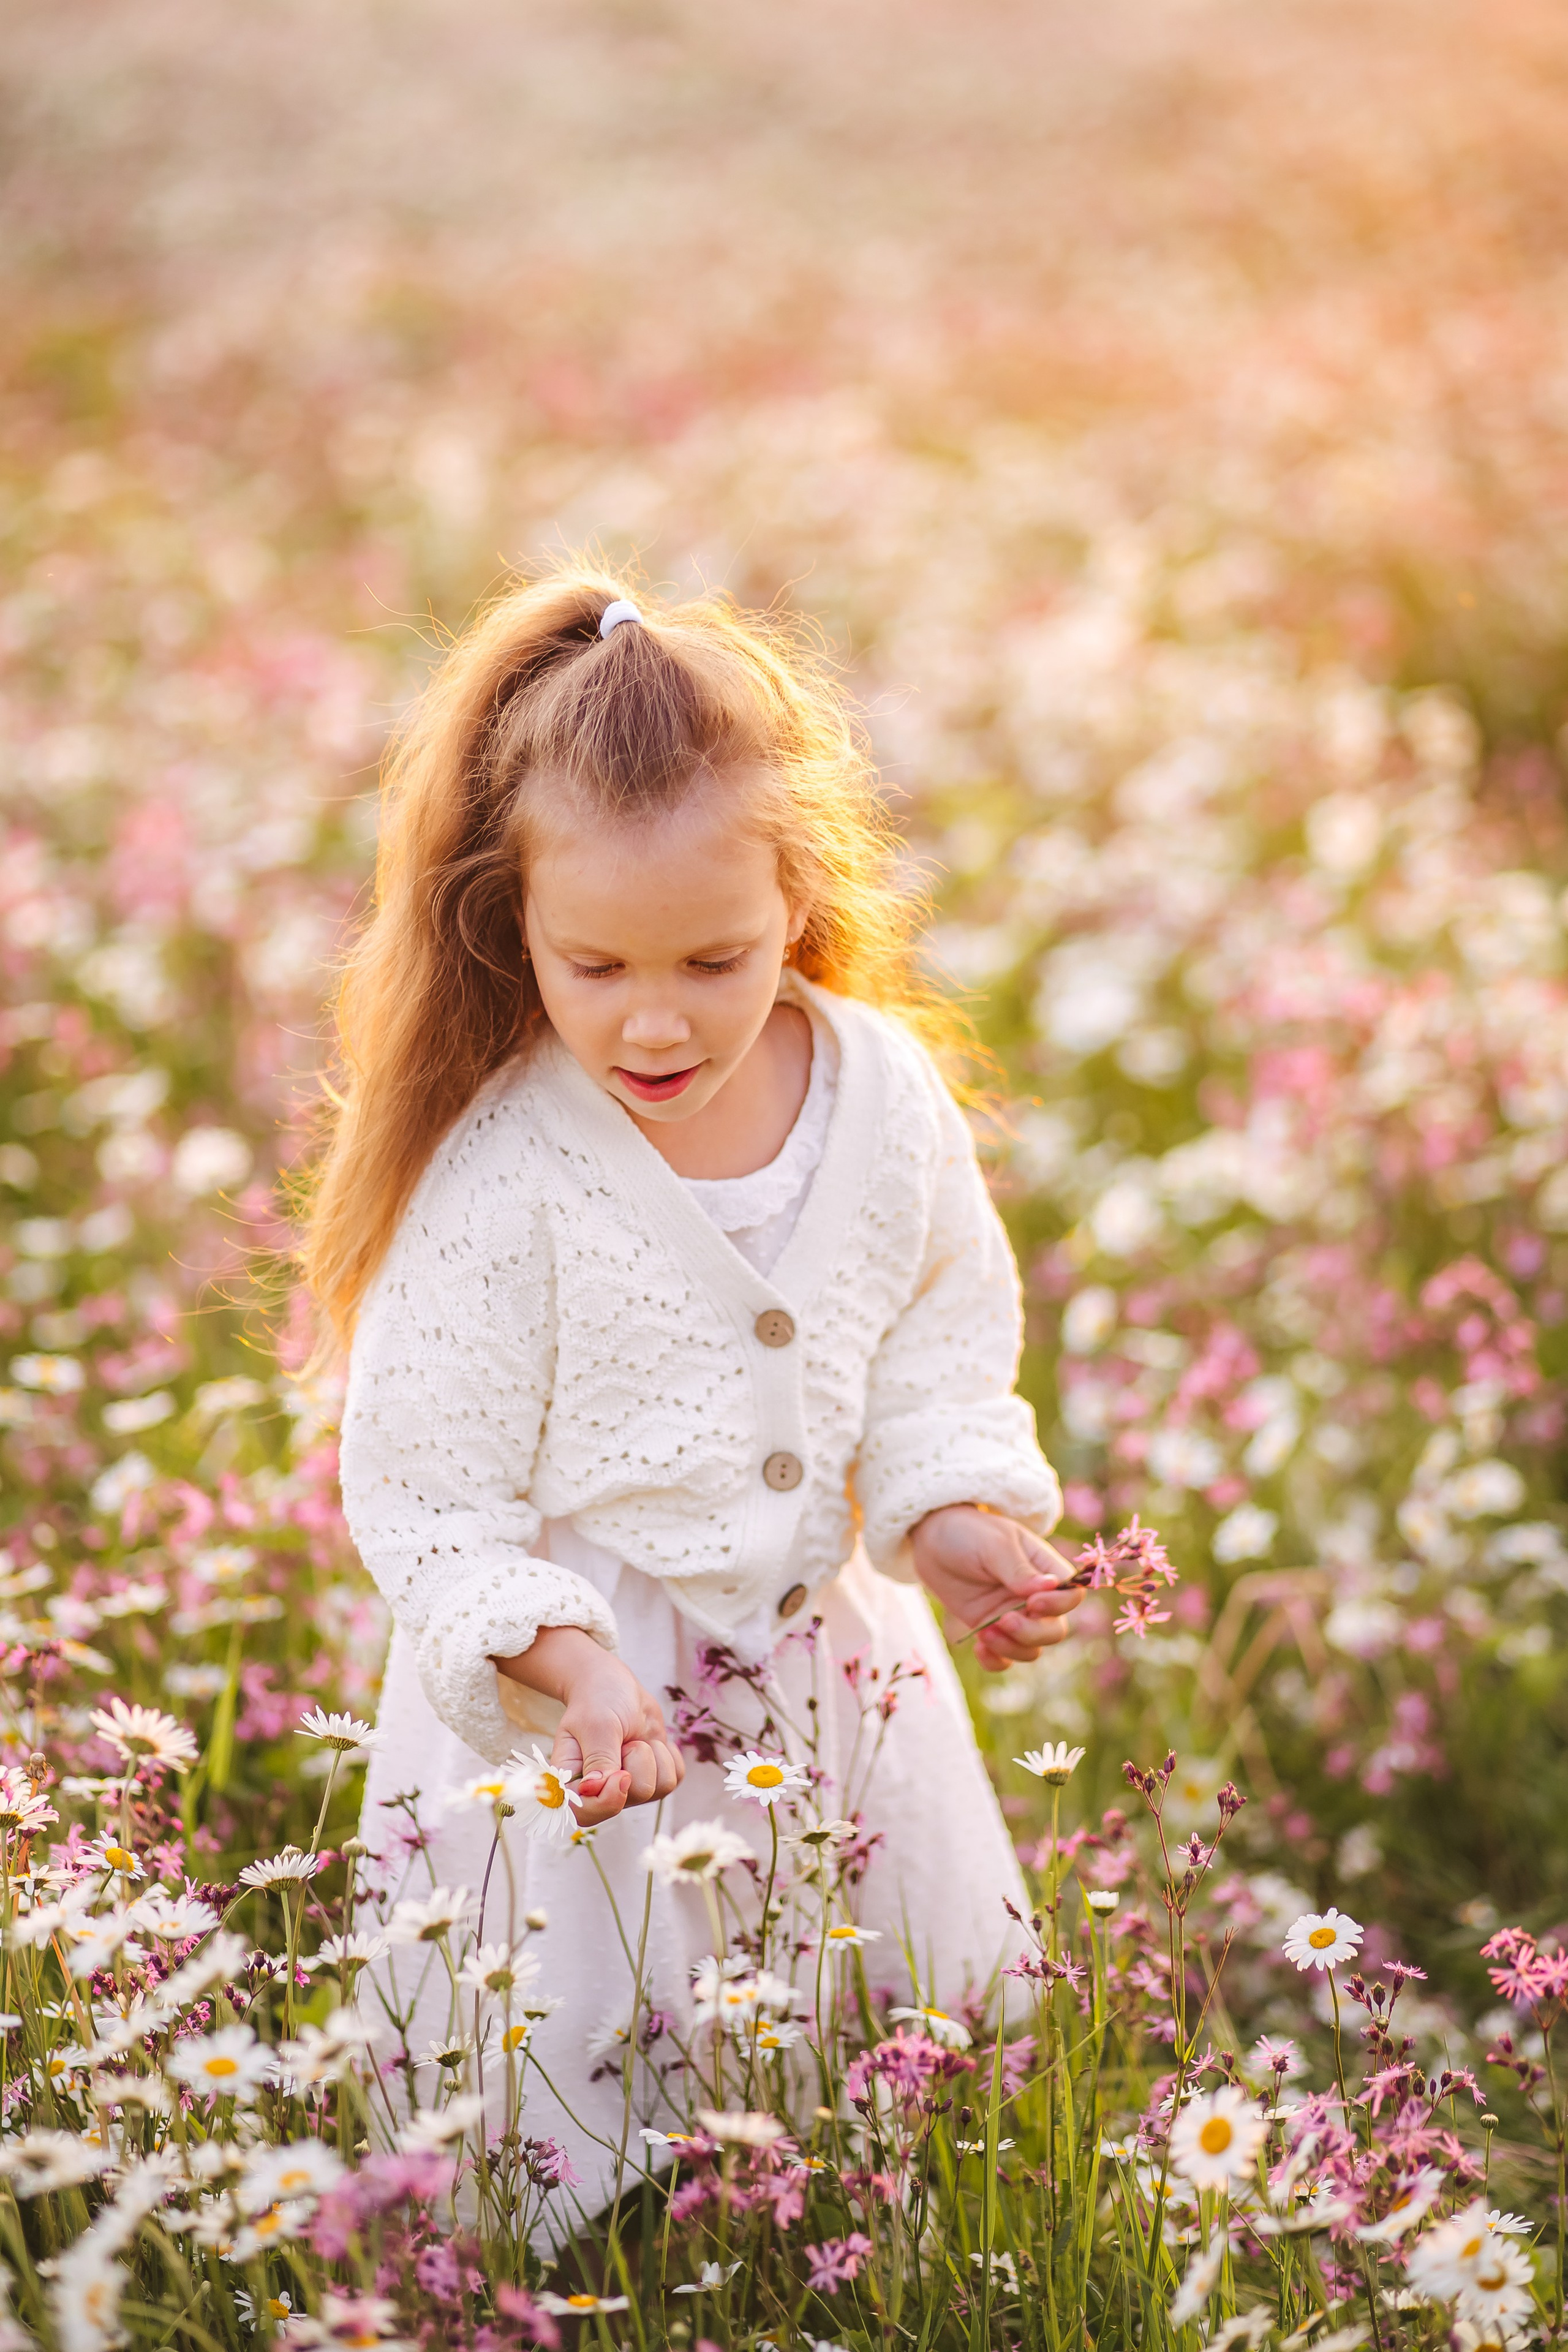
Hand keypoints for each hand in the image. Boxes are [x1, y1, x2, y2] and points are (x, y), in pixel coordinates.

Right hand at [493, 1627, 684, 1826]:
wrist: (615, 1686)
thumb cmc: (597, 1701)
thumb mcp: (596, 1724)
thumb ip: (599, 1758)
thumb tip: (598, 1789)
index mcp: (573, 1781)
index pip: (586, 1814)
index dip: (608, 1801)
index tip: (621, 1774)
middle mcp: (600, 1791)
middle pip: (633, 1798)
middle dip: (637, 1763)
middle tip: (624, 1740)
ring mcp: (627, 1789)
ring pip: (658, 1789)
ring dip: (653, 1755)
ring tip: (633, 1738)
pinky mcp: (651, 1780)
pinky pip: (674, 1781)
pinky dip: (669, 1757)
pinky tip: (651, 1742)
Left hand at [910, 1505, 1081, 1670]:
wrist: (931, 1540)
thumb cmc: (968, 1532)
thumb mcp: (994, 1544)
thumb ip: (1019, 1569)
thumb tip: (1051, 1587)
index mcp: (1045, 1569)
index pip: (1072, 1595)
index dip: (1059, 1605)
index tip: (1032, 1602)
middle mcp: (1035, 1597)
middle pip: (1054, 1630)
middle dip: (1033, 1632)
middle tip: (1004, 1620)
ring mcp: (1014, 1616)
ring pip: (1032, 1648)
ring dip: (1012, 1648)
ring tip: (985, 1633)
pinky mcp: (991, 1630)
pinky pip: (1004, 1658)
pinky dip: (996, 1660)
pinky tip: (978, 1647)